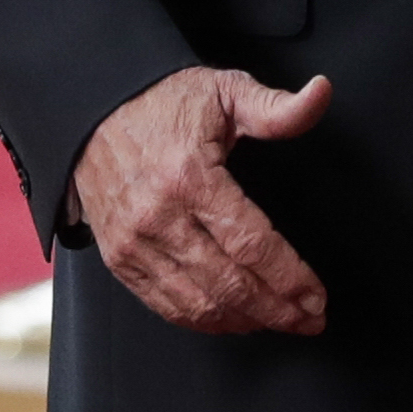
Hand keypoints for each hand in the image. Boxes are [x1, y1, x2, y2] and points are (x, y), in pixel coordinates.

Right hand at [73, 66, 333, 335]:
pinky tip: (232, 317)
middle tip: (309, 319)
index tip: (317, 297)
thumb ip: (276, 107)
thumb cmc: (161, 100)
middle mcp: (159, 215)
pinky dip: (204, 320)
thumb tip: (321, 93)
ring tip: (277, 319)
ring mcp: (134, 242)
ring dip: (245, 320)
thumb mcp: (224, 91)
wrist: (91, 108)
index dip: (291, 278)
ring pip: (199, 304)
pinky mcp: (118, 257)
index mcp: (190, 176)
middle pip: (230, 284)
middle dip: (279, 310)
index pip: (252, 244)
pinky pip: (165, 305)